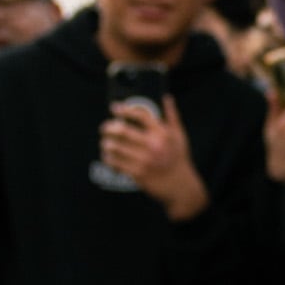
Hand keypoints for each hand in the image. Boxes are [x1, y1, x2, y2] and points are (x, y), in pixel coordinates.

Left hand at [98, 96, 207, 217]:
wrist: (180, 186)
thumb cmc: (179, 158)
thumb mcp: (180, 135)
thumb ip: (172, 116)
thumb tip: (167, 97)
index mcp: (162, 133)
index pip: (140, 115)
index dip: (124, 110)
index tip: (114, 108)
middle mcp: (153, 145)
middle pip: (122, 130)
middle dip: (108, 127)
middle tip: (104, 128)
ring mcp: (144, 160)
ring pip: (115, 147)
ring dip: (106, 144)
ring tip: (105, 143)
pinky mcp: (137, 174)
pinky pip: (116, 163)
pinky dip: (108, 159)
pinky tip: (108, 157)